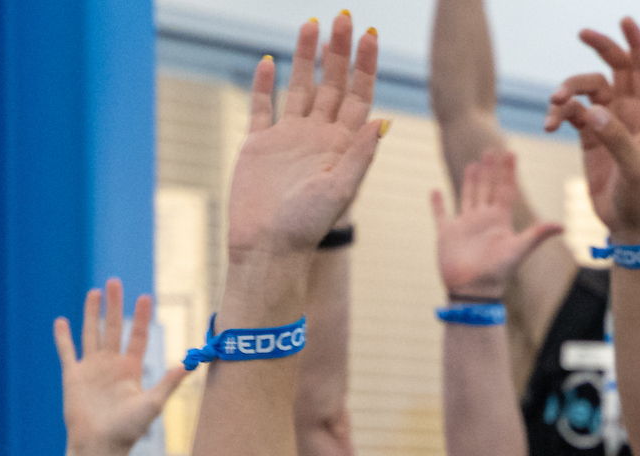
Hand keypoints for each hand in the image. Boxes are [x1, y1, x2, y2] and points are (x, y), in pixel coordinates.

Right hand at [54, 280, 186, 453]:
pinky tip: (62, 321)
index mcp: (131, 370)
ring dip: (91, 313)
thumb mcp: (153, 403)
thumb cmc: (128, 430)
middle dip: (114, 305)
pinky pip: (66, 352)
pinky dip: (63, 337)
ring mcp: (91, 369)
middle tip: (115, 281)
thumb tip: (193, 363)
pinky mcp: (73, 376)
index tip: (145, 296)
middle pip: (113, 328)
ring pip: (91, 333)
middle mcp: (112, 366)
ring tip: (94, 292)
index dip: (140, 316)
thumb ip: (170, 382)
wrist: (100, 446)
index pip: (136, 336)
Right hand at [223, 16, 383, 260]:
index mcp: (342, 146)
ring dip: (307, 58)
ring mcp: (288, 138)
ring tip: (313, 24)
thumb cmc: (307, 227)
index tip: (370, 35)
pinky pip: (261, 107)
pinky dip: (264, 84)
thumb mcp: (340, 192)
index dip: (365, 66)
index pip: (359, 97)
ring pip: (300, 88)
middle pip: (333, 85)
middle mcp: (318, 137)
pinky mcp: (258, 145)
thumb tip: (381, 123)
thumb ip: (359, 157)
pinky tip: (267, 60)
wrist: (266, 248)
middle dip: (339, 51)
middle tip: (344, 17)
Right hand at [434, 150, 563, 300]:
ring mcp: (464, 226)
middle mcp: (483, 220)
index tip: (511, 152)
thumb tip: (563, 225)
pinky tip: (434, 191)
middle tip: (491, 149)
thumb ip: (538, 235)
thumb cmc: (497, 273)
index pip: (506, 190)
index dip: (508, 171)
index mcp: (499, 221)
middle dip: (490, 170)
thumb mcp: (519, 250)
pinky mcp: (446, 234)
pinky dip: (437, 203)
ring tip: (473, 164)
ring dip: (470, 181)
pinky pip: (440, 214)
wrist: (473, 292)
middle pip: (487, 188)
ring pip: (468, 196)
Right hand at [545, 19, 639, 242]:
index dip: (638, 44)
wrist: (630, 226)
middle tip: (583, 33)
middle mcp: (630, 114)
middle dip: (602, 48)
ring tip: (556, 104)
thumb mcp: (635, 171)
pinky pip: (572, 113)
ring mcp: (609, 124)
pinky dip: (559, 114)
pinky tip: (550, 125)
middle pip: (616, 68)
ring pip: (587, 90)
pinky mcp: (590, 138)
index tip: (625, 20)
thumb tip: (593, 111)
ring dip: (570, 90)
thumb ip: (616, 139)